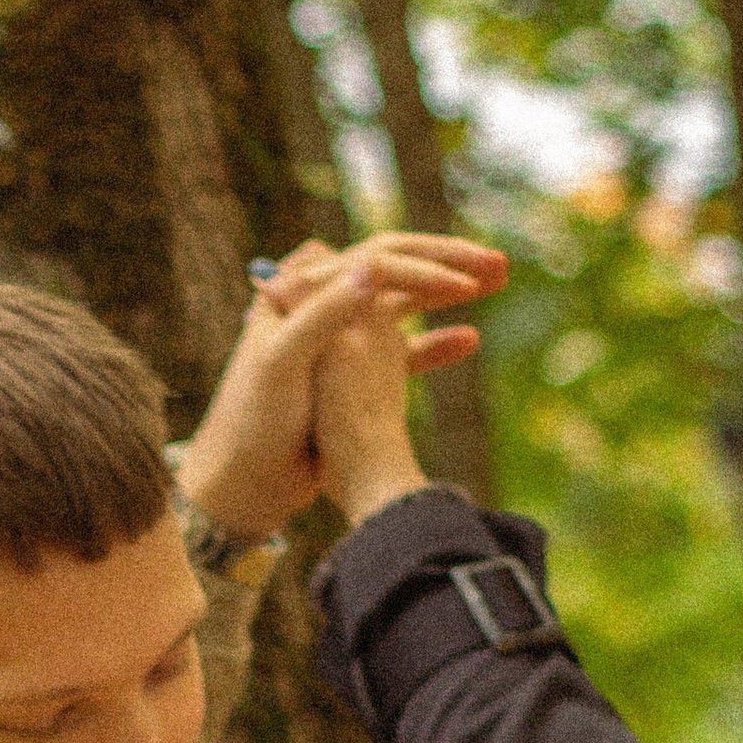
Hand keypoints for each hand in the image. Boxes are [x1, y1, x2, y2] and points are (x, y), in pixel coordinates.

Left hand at [171, 231, 506, 539]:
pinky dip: (436, 343)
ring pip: (406, 303)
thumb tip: (375, 265)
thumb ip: (323, 312)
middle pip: (399, 267)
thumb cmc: (253, 424)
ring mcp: (341, 342)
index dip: (429, 260)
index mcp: (306, 293)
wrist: (241, 485)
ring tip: (497, 284)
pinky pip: (403, 350)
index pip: (380, 256)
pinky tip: (472, 339)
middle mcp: (325, 307)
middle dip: (450, 264)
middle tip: (500, 265)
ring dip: (450, 293)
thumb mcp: (282, 363)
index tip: (471, 277)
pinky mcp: (351, 379)